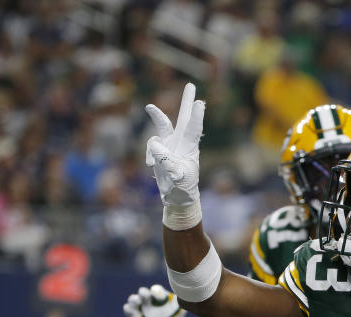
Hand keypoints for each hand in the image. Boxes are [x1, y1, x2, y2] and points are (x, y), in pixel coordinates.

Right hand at [123, 285, 184, 316]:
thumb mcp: (181, 309)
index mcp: (160, 295)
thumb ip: (183, 303)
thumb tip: (189, 298)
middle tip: (143, 297)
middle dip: (142, 293)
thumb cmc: (176, 315)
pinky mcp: (137, 315)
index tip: (160, 297)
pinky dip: (130, 313)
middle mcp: (150, 299)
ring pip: (133, 300)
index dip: (157, 292)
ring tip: (137, 304)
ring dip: (133, 301)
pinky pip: (129, 312)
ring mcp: (142, 307)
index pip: (157, 290)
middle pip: (143, 292)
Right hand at [145, 82, 204, 208]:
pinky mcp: (160, 150)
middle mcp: (181, 142)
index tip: (200, 103)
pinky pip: (151, 145)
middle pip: (183, 117)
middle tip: (191, 85)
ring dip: (155, 129)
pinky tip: (152, 166)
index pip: (193, 129)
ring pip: (161, 128)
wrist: (177, 197)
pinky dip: (150, 155)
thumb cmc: (182, 188)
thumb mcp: (176, 177)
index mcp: (189, 148)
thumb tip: (156, 145)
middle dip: (186, 101)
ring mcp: (170, 145)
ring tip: (152, 143)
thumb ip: (166, 161)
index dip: (196, 116)